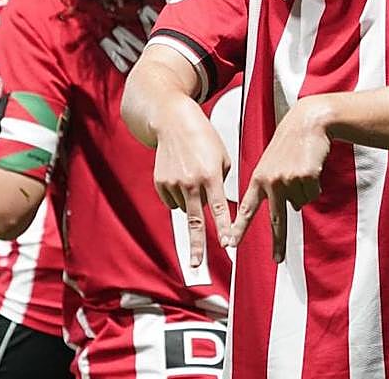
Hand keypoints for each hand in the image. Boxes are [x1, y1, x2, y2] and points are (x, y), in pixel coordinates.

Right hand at [150, 96, 232, 266]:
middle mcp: (191, 182)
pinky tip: (181, 175)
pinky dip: (179, 195)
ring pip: (185, 209)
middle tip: (197, 266)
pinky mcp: (160, 183)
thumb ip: (222, 183)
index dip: (224, 228)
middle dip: (197, 245)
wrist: (173, 122)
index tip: (228, 245)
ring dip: (191, 201)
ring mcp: (173, 183)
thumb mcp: (222, 157)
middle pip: (195, 221)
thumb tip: (214, 207)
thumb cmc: (203, 138)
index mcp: (211, 175)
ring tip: (193, 175)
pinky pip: (173, 201)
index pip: (219, 208)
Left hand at [229, 96, 331, 262]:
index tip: (230, 244)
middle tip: (277, 260)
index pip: (246, 208)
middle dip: (278, 242)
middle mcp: (271, 181)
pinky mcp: (306, 177)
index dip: (238, 227)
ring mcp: (289, 179)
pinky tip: (311, 167)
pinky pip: (313, 194)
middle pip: (276, 220)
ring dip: (304, 191)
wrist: (307, 123)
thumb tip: (292, 211)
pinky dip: (314, 184)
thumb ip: (273, 187)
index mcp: (258, 178)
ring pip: (301, 203)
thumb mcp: (272, 164)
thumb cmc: (289, 144)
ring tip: (301, 169)